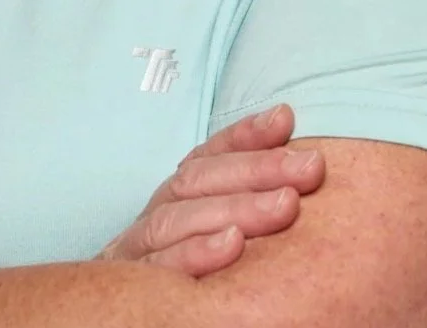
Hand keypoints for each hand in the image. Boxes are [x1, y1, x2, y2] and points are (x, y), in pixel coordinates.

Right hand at [95, 103, 323, 276]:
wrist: (115, 321)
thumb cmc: (182, 285)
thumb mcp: (209, 237)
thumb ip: (239, 205)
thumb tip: (288, 148)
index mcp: (172, 204)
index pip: (206, 159)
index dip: (244, 136)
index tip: (285, 118)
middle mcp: (151, 219)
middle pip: (197, 181)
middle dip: (258, 169)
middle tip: (310, 167)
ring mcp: (134, 254)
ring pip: (178, 218)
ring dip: (238, 207)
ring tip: (286, 203)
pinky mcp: (129, 288)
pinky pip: (159, 268)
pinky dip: (197, 253)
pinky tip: (231, 244)